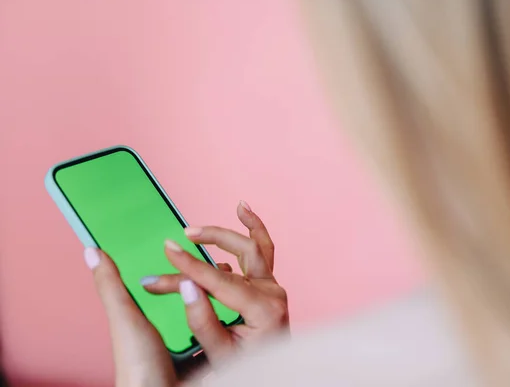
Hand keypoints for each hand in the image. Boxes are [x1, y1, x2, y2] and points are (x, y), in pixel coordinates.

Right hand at [85, 201, 287, 385]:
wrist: (270, 377)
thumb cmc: (245, 368)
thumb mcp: (220, 353)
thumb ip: (202, 321)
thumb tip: (186, 285)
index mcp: (264, 311)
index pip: (221, 281)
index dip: (191, 266)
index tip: (168, 250)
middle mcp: (273, 294)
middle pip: (247, 251)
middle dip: (215, 237)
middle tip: (185, 234)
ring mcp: (273, 289)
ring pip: (260, 248)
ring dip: (246, 226)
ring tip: (240, 206)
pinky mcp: (268, 287)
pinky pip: (263, 254)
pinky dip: (254, 234)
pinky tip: (242, 219)